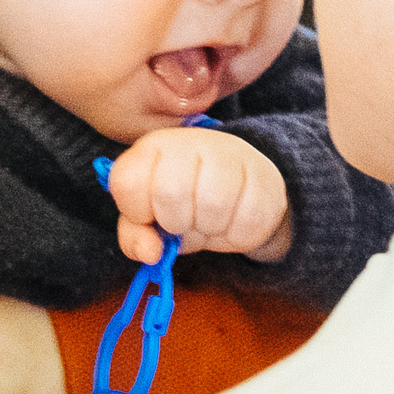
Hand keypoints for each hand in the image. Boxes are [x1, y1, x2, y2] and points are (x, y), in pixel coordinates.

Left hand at [107, 127, 291, 264]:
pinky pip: (249, 220)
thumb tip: (152, 253)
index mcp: (152, 148)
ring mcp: (231, 154)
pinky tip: (233, 221)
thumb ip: (135, 236)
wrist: (236, 189)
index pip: (127, 182)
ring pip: (214, 204)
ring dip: (209, 229)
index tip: (150, 216)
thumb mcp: (148, 219)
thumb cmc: (182, 204)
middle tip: (185, 221)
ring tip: (209, 221)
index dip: (137, 212)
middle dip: (176, 221)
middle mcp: (189, 141)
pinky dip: (238, 235)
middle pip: (171, 192)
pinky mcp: (265, 176)